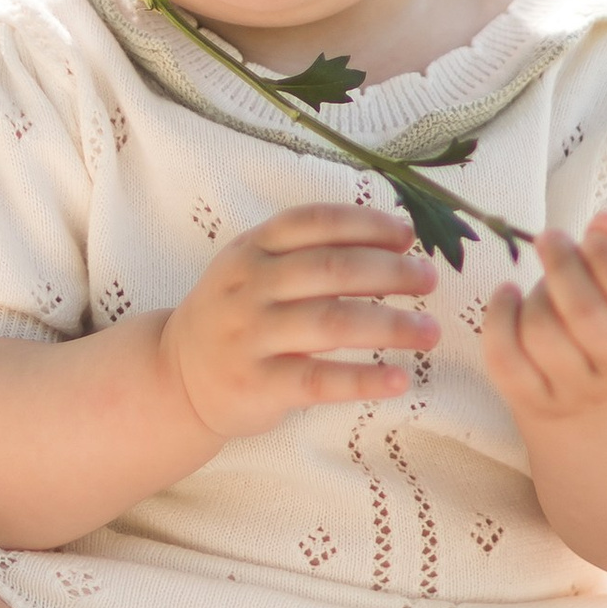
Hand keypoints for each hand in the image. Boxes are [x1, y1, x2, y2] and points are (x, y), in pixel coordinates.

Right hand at [158, 204, 439, 443]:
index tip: (408, 235)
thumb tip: (394, 240)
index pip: (315, 223)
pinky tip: (399, 380)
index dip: (367, 225)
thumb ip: (306, 251)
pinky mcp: (258, 385)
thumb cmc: (235, 315)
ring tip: (430, 331)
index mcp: (253, 249)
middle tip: (429, 280)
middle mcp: (250, 287)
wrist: (176, 376)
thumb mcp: (253, 268)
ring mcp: (252, 336)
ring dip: (390, 325)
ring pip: (331, 322)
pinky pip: (319, 380)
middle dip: (390, 271)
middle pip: (331, 269)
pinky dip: (363, 380)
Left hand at [483, 215, 606, 430]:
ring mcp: (578, 393)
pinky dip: (498, 319)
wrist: (606, 385)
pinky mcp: (536, 402)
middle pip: (586, 316)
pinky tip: (507, 295)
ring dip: (534, 294)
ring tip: (541, 281)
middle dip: (562, 266)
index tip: (591, 236)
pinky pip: (505, 360)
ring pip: (542, 336)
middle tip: (550, 238)